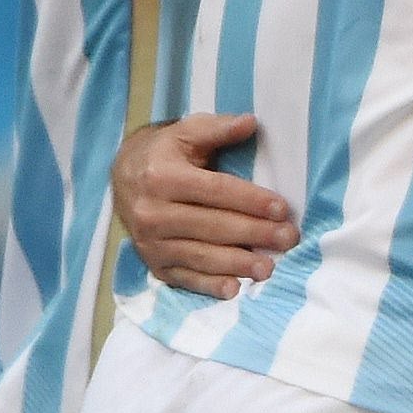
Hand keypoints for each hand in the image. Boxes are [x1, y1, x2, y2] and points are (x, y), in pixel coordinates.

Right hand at [114, 113, 292, 297]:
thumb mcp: (187, 132)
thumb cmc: (167, 153)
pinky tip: (234, 290)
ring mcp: (150, 242)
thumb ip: (218, 129)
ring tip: (269, 268)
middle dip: (253, 234)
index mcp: (162, 177)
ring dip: (236, 264)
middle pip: (211, 226)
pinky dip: (208, 287)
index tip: (282, 209)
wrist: (123, 177)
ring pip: (199, 256)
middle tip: (289, 239)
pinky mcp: (152, 263)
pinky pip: (183, 278)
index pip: (215, 191)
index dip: (250, 200)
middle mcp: (151, 212)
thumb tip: (250, 122)